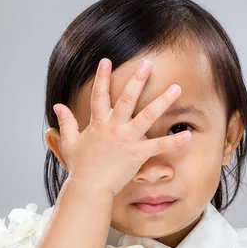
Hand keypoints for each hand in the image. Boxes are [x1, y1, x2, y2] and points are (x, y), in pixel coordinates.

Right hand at [53, 58, 191, 195]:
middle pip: (127, 98)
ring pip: (147, 115)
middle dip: (138, 79)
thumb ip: (66, 122)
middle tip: (148, 64)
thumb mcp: (69, 142)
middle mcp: (114, 126)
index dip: (102, 77)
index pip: (99, 95)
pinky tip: (188, 135)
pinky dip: (174, 141)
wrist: (89, 187)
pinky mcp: (137, 153)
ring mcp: (127, 139)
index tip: (106, 60)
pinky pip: (159, 145)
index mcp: (98, 123)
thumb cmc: (80, 167)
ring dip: (163, 101)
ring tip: (177, 88)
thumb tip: (58, 106)